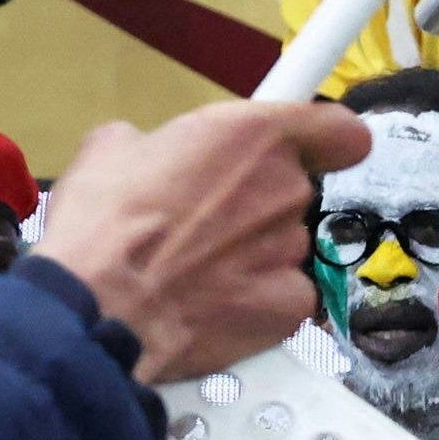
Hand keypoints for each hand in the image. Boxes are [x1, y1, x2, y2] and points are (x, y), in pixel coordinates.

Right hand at [30, 98, 369, 382]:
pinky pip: (286, 294)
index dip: (324, 144)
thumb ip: (156, 142)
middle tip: (203, 220)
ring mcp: (292, 250)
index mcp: (257, 135)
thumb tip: (148, 152)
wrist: (100, 307)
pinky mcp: (288, 307)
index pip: (339, 132)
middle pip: (294, 192)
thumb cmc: (103, 222)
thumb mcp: (112, 148)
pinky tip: (215, 305)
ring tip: (195, 269)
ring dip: (253, 252)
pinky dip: (259, 300)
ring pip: (285, 244)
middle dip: (256, 203)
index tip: (305, 153)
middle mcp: (287, 188)